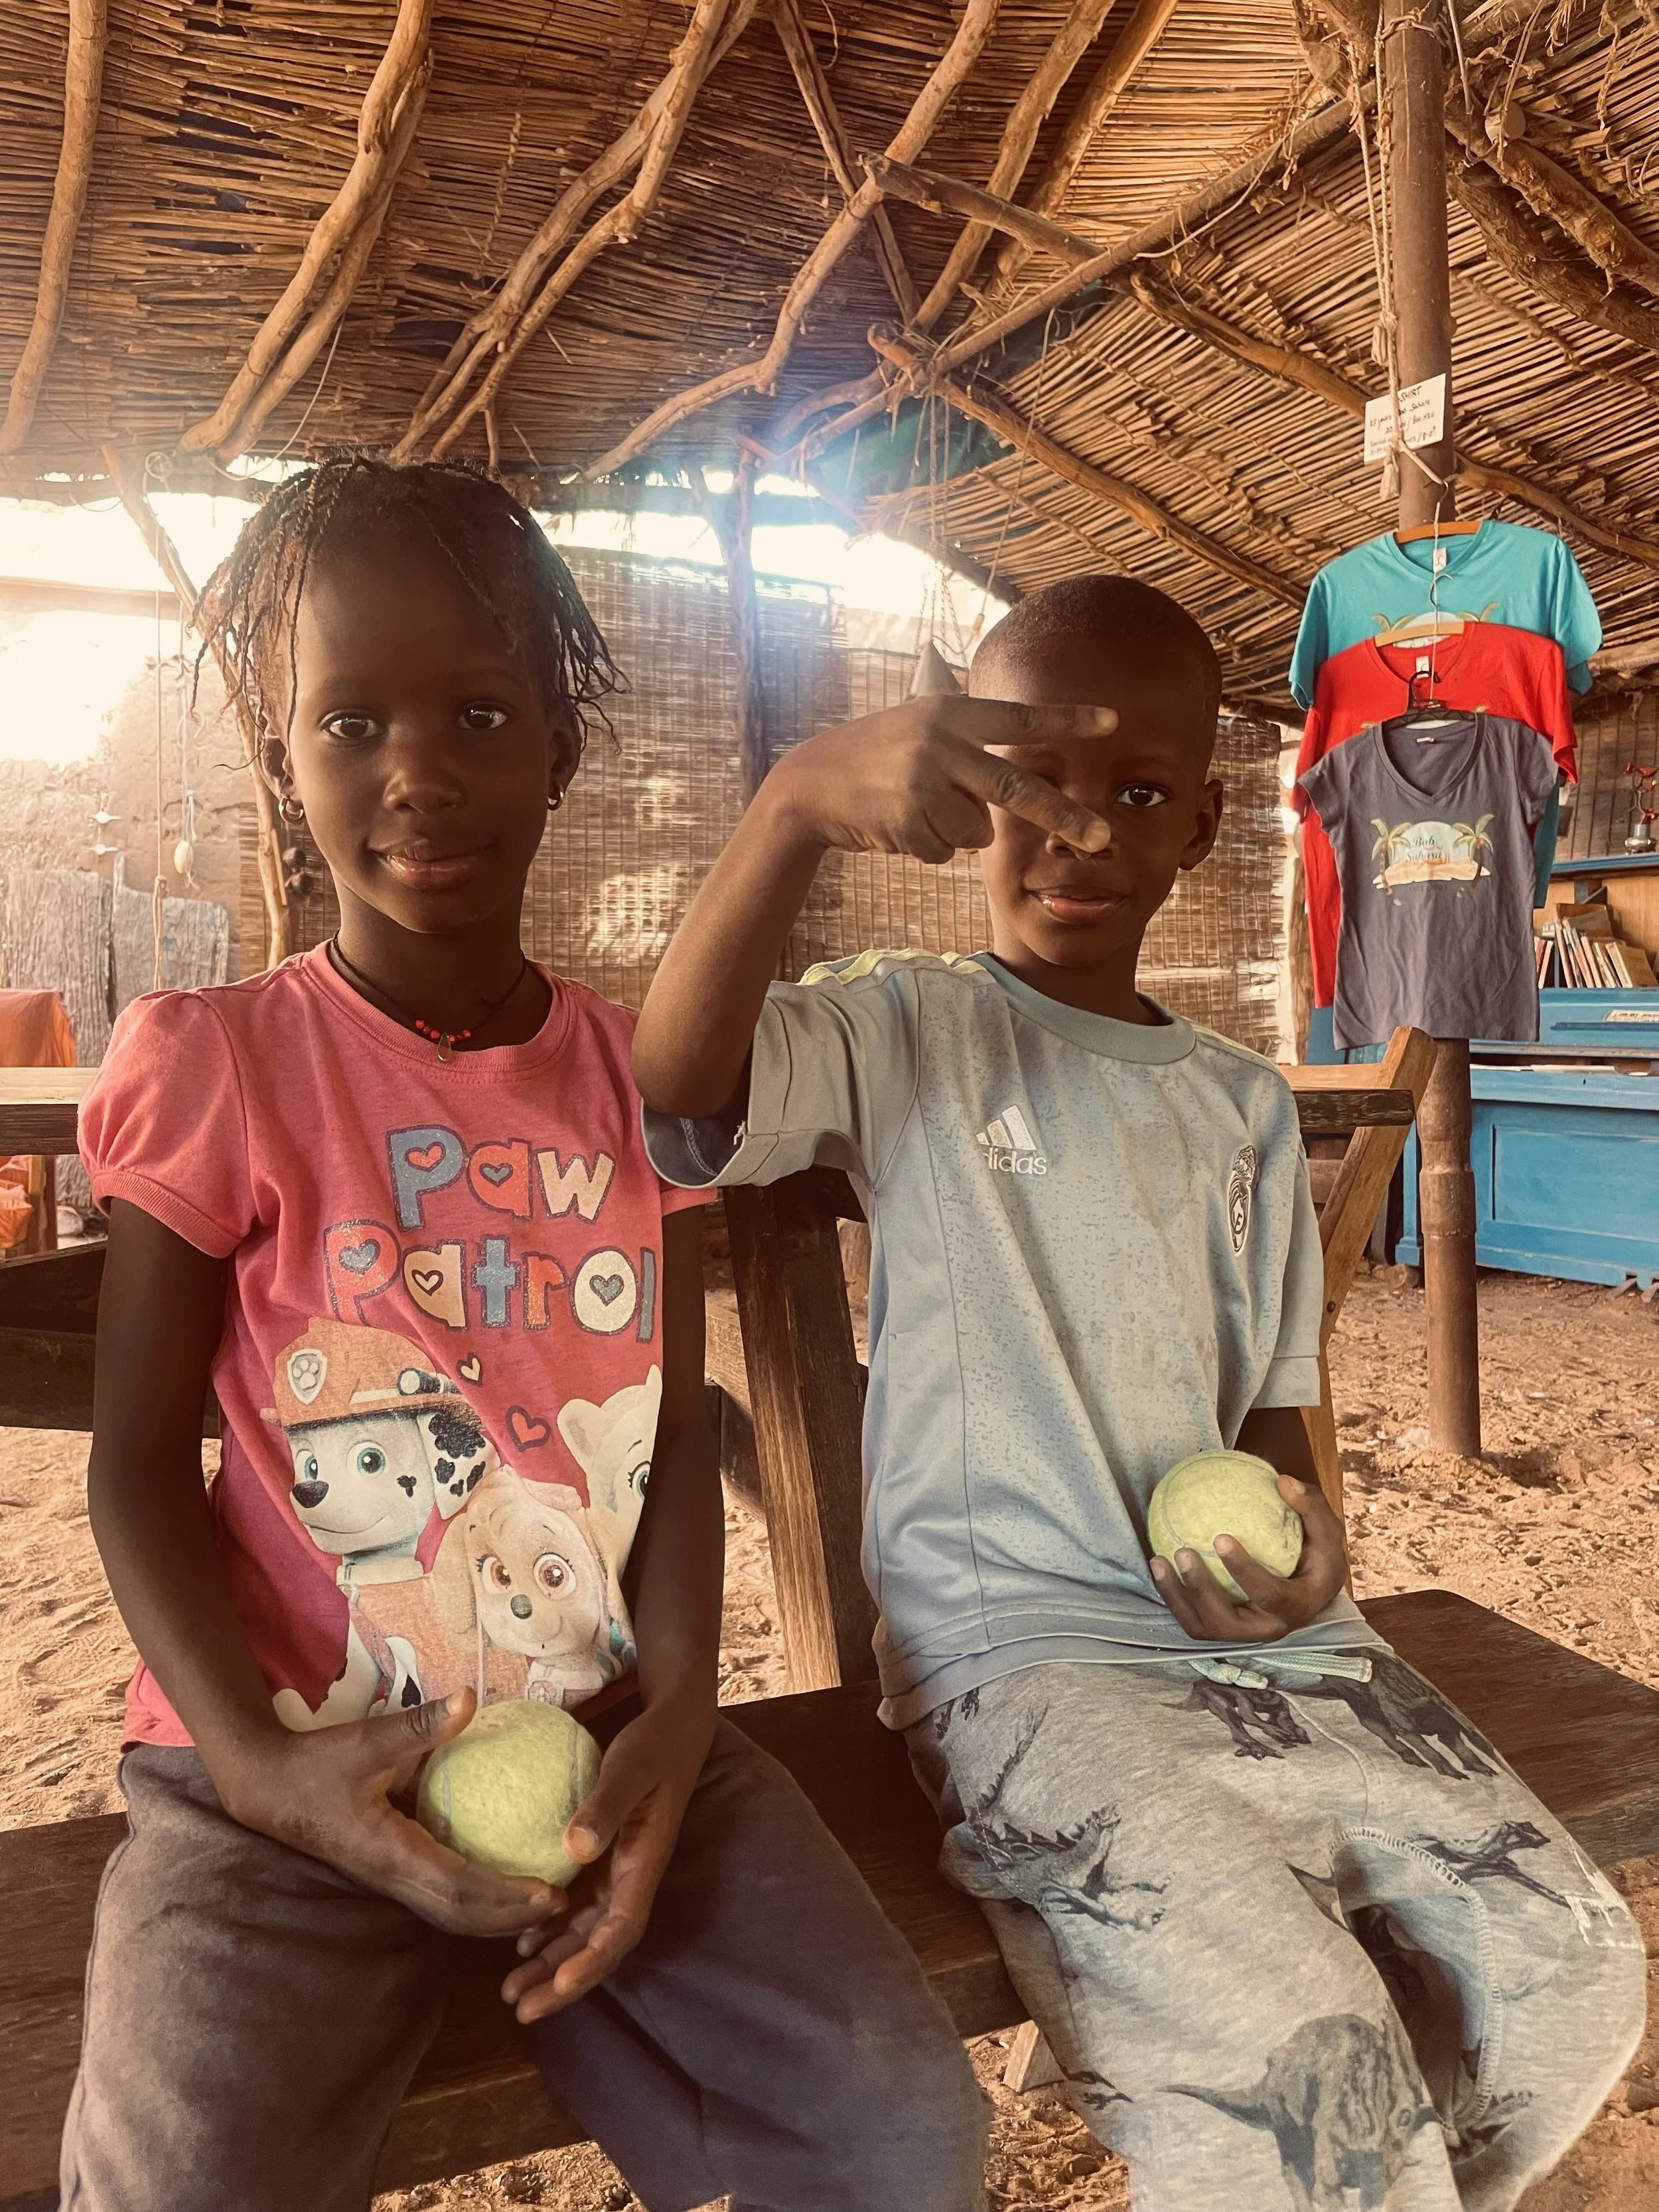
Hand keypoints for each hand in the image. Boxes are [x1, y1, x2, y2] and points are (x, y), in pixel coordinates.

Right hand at [215, 1687, 560, 1937]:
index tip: (550, 1892)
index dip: (505, 1894)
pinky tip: (500, 1879)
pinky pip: (437, 1895)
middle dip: (510, 1915)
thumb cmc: (315, 1765)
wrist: (268, 1790)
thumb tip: (469, 1699)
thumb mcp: (364, 1740)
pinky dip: (473, 1899)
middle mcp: (392, 1876)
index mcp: (390, 1852)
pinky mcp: (388, 1870)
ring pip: (448, 1912)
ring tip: (541, 1902)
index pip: (458, 1887)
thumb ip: (417, 1725)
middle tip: (563, 1901)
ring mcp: (388, 1879)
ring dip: (493, 1914)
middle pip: (459, 1914)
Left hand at [501, 1697, 713, 2022]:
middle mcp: (631, 1878)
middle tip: (520, 2009)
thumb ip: (605, 1805)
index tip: (561, 1986)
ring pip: (585, 1933)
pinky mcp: (603, 1860)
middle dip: (564, 1982)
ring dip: (553, 1964)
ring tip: (511, 1990)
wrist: (671, 1728)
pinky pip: (577, 1907)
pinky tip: (521, 1942)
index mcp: (643, 1863)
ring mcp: (617, 1872)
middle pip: (600, 1945)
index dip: (593, 1961)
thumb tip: (575, 1849)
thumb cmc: (653, 1745)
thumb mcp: (631, 1767)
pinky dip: (552, 1930)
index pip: (622, 1928)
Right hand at [767, 696, 1118, 864]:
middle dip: (1064, 817)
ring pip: (977, 831)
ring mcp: (922, 785)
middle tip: (1102, 839)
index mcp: (951, 713)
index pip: (1021, 718)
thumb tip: (1022, 758)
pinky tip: (899, 823)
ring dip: (956, 830)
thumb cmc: (876, 754)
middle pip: (1016, 790)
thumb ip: (968, 734)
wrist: (812, 784)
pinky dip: (929, 846)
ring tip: (918, 807)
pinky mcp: (906, 823)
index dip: (1068, 719)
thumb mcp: (920, 723)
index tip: (1113, 721)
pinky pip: (945, 850)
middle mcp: (941, 745)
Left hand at [1149, 1475, 1348, 1643]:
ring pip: (1203, 1627)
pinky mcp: (1224, 1628)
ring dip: (1176, 1597)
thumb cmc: (1320, 1555)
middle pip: (1226, 1623)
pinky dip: (1172, 1596)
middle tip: (1183, 1552)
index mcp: (1295, 1607)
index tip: (1220, 1538)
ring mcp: (1242, 1632)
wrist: (1314, 1590)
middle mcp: (1266, 1628)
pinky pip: (1192, 1618)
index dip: (1244, 1570)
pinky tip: (1158, 1563)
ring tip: (1158, 1560)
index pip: (1268, 1594)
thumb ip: (1310, 1506)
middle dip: (1200, 1590)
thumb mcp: (1327, 1531)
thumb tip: (1283, 1481)